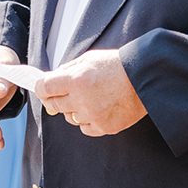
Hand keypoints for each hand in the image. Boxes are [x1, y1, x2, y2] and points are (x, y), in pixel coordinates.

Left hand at [32, 49, 146, 137]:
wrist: (146, 78)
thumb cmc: (116, 65)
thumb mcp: (88, 59)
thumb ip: (67, 70)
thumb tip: (49, 80)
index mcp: (76, 80)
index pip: (44, 89)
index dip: (42, 88)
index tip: (44, 88)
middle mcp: (81, 100)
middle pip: (55, 105)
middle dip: (57, 98)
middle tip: (67, 92)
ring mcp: (93, 116)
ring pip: (70, 118)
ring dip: (74, 109)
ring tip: (90, 98)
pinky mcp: (105, 127)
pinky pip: (85, 128)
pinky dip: (88, 120)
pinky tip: (98, 109)